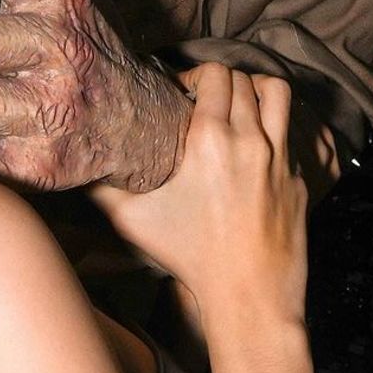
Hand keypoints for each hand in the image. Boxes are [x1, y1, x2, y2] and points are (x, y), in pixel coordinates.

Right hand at [92, 64, 308, 333]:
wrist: (250, 298)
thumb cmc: (190, 258)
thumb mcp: (133, 221)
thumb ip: (100, 188)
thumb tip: (72, 168)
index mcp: (211, 139)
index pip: (215, 74)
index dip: (197, 73)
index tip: (183, 91)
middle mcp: (250, 140)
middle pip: (244, 79)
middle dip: (223, 81)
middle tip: (206, 99)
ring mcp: (281, 159)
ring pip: (279, 94)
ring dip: (258, 90)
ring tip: (241, 106)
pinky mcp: (300, 179)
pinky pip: (292, 135)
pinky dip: (276, 129)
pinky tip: (257, 149)